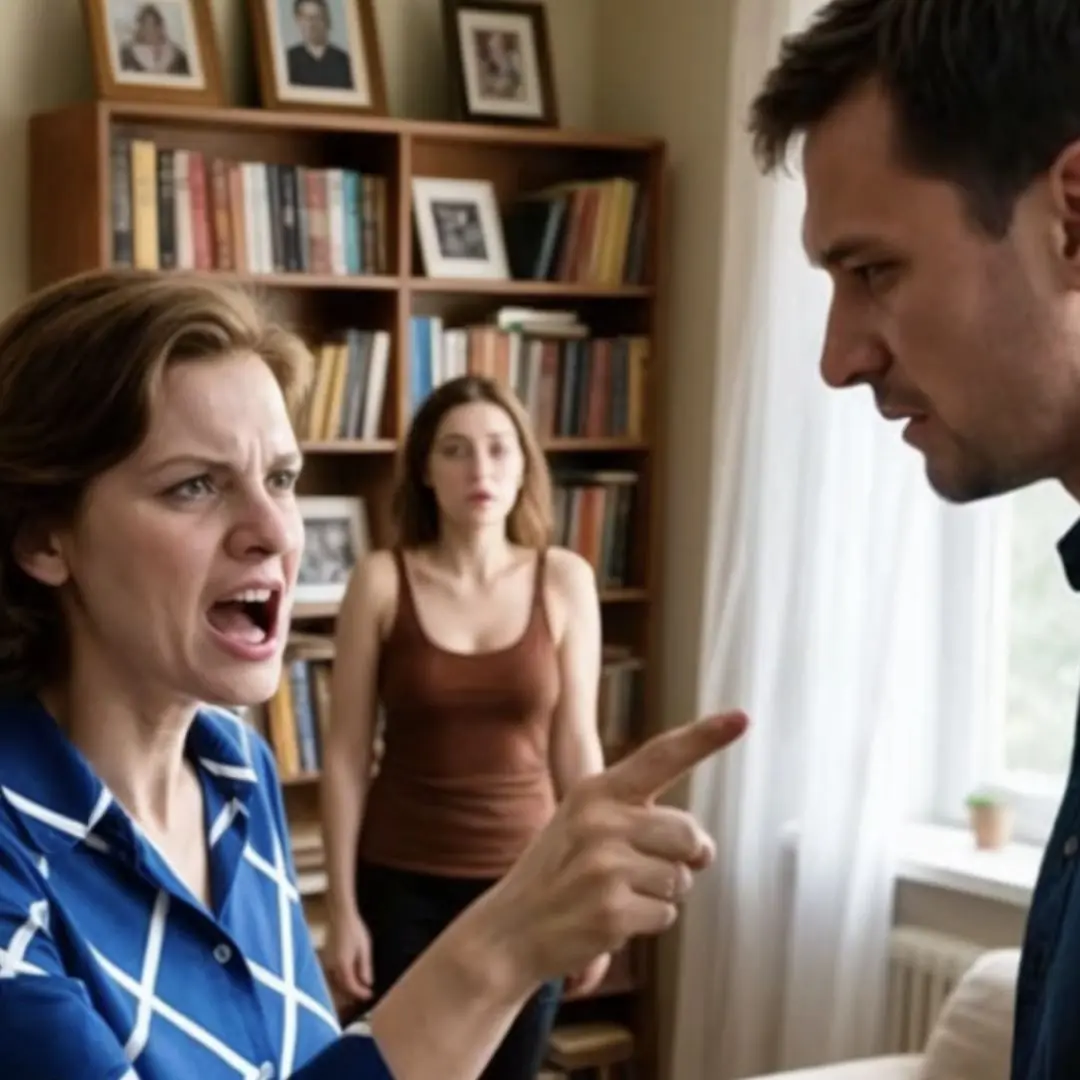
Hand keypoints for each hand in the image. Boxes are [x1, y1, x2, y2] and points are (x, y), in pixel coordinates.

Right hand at [324, 907, 373, 1002]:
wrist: (342, 917)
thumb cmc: (355, 931)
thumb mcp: (365, 949)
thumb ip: (365, 967)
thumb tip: (367, 983)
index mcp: (343, 965)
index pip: (350, 986)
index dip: (360, 993)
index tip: (370, 995)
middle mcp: (333, 966)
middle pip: (342, 986)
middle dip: (353, 993)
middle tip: (366, 994)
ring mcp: (328, 963)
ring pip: (337, 982)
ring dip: (347, 988)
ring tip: (359, 989)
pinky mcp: (328, 959)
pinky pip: (334, 975)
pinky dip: (342, 980)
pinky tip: (351, 978)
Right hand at [476, 712, 747, 993]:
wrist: (508, 930)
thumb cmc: (559, 873)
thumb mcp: (583, 822)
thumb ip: (640, 818)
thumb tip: (704, 848)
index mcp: (597, 791)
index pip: (660, 756)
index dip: (704, 737)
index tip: (741, 717)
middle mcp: (601, 820)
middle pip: (689, 833)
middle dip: (684, 858)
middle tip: (645, 870)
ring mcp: (605, 865)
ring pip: (680, 880)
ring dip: (660, 894)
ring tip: (615, 894)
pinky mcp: (612, 909)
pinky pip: (666, 915)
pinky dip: (646, 922)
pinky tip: (610, 919)